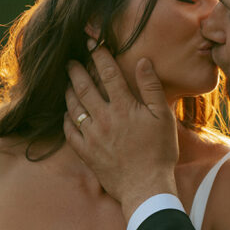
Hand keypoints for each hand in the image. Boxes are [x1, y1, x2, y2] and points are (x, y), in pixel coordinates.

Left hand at [64, 47, 178, 218]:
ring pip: (74, 107)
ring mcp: (91, 135)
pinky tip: (67, 114)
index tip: (91, 43)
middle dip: (76, 70)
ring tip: (67, 83)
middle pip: (84, 87)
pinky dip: (67, 119)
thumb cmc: (159, 152)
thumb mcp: (163, 117)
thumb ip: (151, 88)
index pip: (107, 73)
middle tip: (70, 61)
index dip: (98, 55)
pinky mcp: (86, 152)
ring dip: (69, 91)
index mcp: (123, 106)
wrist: (145, 187)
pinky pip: (70, 131)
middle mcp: (103, 117)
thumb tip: (142, 62)